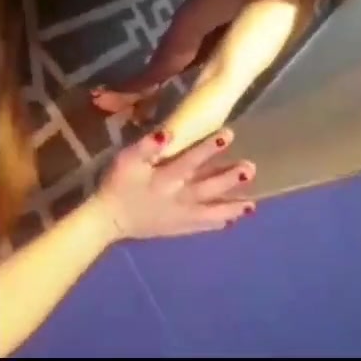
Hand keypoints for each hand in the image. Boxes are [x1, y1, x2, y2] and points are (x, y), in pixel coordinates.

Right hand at [94, 127, 256, 239]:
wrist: (108, 219)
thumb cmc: (118, 184)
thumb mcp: (126, 160)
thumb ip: (147, 146)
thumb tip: (169, 132)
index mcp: (164, 178)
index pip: (190, 160)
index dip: (209, 148)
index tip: (229, 134)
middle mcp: (177, 198)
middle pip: (207, 187)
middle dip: (229, 178)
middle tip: (250, 169)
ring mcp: (180, 216)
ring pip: (210, 211)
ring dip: (232, 207)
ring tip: (252, 206)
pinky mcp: (179, 228)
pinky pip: (202, 226)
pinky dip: (217, 223)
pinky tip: (233, 220)